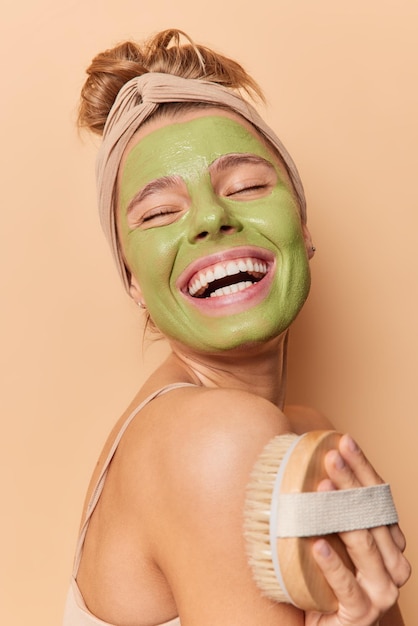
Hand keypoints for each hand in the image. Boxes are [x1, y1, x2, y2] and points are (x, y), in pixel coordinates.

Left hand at [305, 434, 410, 625]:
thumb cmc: (330, 578)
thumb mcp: (336, 539)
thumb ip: (333, 510)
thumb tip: (310, 464)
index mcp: (390, 541)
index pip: (379, 496)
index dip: (362, 467)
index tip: (343, 440)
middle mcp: (394, 564)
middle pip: (372, 514)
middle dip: (352, 482)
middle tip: (331, 456)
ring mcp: (381, 591)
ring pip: (365, 545)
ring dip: (342, 514)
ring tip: (321, 489)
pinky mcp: (361, 612)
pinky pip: (346, 585)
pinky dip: (331, 563)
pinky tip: (315, 543)